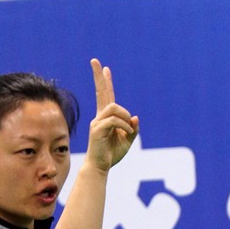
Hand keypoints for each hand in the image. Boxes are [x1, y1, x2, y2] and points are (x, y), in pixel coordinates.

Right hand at [86, 59, 138, 173]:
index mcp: (107, 118)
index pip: (107, 96)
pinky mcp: (97, 129)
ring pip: (114, 107)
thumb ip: (132, 129)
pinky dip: (124, 126)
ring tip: (128, 130)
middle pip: (101, 92)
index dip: (106, 82)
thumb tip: (135, 117)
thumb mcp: (127, 141)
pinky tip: (127, 133)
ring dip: (125, 117)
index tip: (105, 68)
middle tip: (94, 61)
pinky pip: (114, 120)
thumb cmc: (111, 155)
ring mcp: (97, 122)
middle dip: (98, 76)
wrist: (100, 167)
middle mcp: (100, 117)